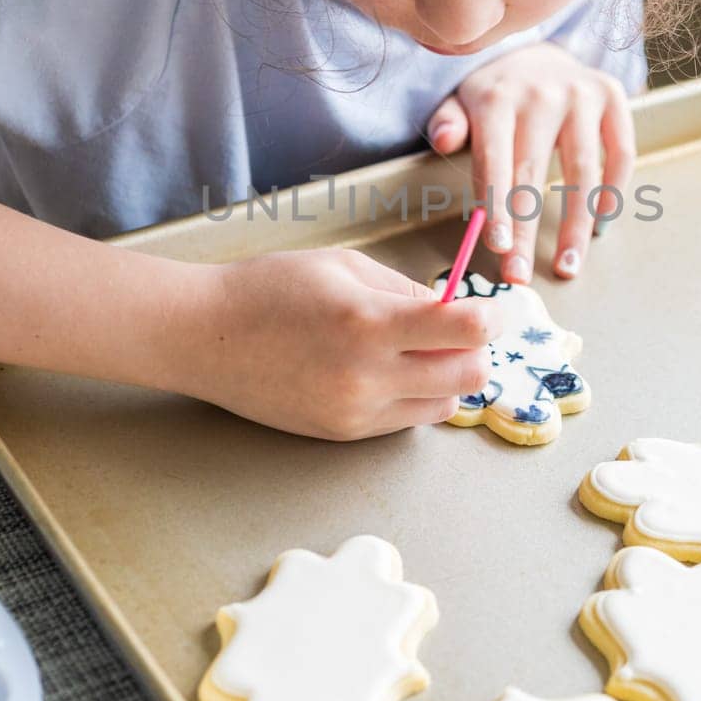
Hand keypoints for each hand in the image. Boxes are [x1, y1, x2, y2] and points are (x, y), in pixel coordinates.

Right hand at [178, 247, 504, 440]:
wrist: (205, 337)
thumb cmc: (269, 289)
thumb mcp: (343, 267)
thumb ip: (405, 289)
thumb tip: (453, 309)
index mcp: (368, 322)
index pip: (465, 330)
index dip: (493, 318)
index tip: (494, 310)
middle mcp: (366, 375)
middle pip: (468, 377)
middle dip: (478, 351)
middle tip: (462, 332)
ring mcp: (355, 412)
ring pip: (444, 405)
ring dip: (449, 378)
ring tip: (422, 351)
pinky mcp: (343, 434)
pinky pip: (407, 421)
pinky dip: (416, 397)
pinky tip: (390, 371)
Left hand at [426, 42, 634, 282]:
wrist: (534, 50)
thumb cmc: (494, 93)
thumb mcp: (460, 102)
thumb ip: (448, 123)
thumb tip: (443, 139)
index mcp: (497, 99)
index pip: (496, 161)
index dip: (497, 207)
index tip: (498, 247)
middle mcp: (541, 94)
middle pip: (533, 174)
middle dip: (526, 231)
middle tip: (520, 275)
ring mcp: (581, 93)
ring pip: (584, 170)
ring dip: (576, 225)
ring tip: (568, 264)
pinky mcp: (612, 95)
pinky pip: (621, 151)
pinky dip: (614, 191)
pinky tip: (600, 223)